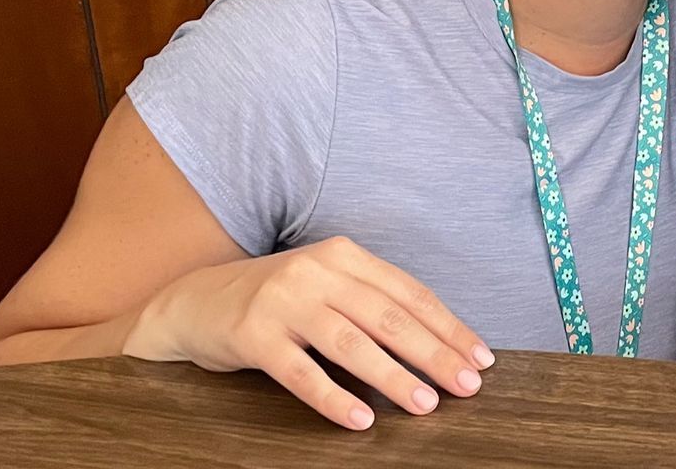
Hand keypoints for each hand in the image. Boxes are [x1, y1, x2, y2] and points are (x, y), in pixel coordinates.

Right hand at [124, 235, 492, 429]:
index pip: (409, 292)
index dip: (448, 326)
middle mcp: (318, 272)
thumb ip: (370, 302)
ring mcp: (285, 301)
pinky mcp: (254, 334)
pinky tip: (360, 419)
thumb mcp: (326, 285)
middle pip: (388, 316)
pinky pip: (301, 371)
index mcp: (344, 256)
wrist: (195, 301)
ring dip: (393, 376)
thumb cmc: (276, 299)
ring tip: (425, 403)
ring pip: (351, 343)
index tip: (480, 357)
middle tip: (467, 385)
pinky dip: (333, 397)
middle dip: (434, 352)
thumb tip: (435, 342)